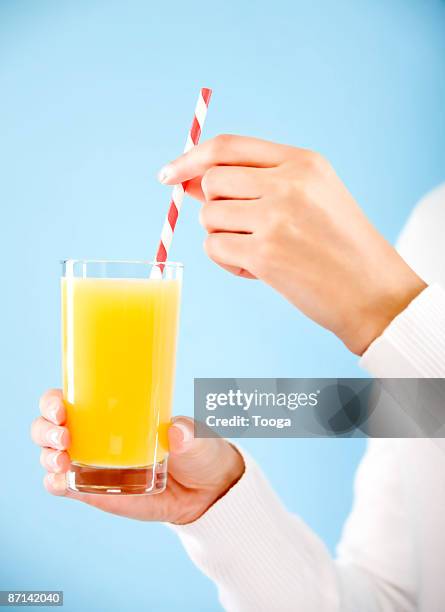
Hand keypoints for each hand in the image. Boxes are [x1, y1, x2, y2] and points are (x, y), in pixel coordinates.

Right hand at [31, 389, 243, 523]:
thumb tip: (176, 432)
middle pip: (48, 426)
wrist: (206, 491)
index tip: (61, 405)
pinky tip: (62, 481)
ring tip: (64, 459)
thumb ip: (189, 432)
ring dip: (47, 455)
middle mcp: (94, 435)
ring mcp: (91, 464)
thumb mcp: (197, 436)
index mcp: (111, 411)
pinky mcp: (94, 491)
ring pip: (50, 455)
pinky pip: (63, 487)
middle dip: (45, 428)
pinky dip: (55, 483)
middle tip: (64, 434)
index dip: (53, 400)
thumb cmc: (197, 450)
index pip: (70, 398)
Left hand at [158, 135, 426, 354]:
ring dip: (223, 237)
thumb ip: (254, 183)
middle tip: (241, 228)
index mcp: (302, 162)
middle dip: (214, 207)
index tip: (169, 175)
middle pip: (211, 182)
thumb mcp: (310, 198)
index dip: (191, 158)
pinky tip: (259, 270)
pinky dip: (228, 262)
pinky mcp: (265, 254)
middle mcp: (289, 183)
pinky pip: (215, 249)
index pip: (227, 147)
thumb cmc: (339, 246)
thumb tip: (188, 181)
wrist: (373, 292)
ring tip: (259, 252)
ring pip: (209, 217)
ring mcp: (276, 218)